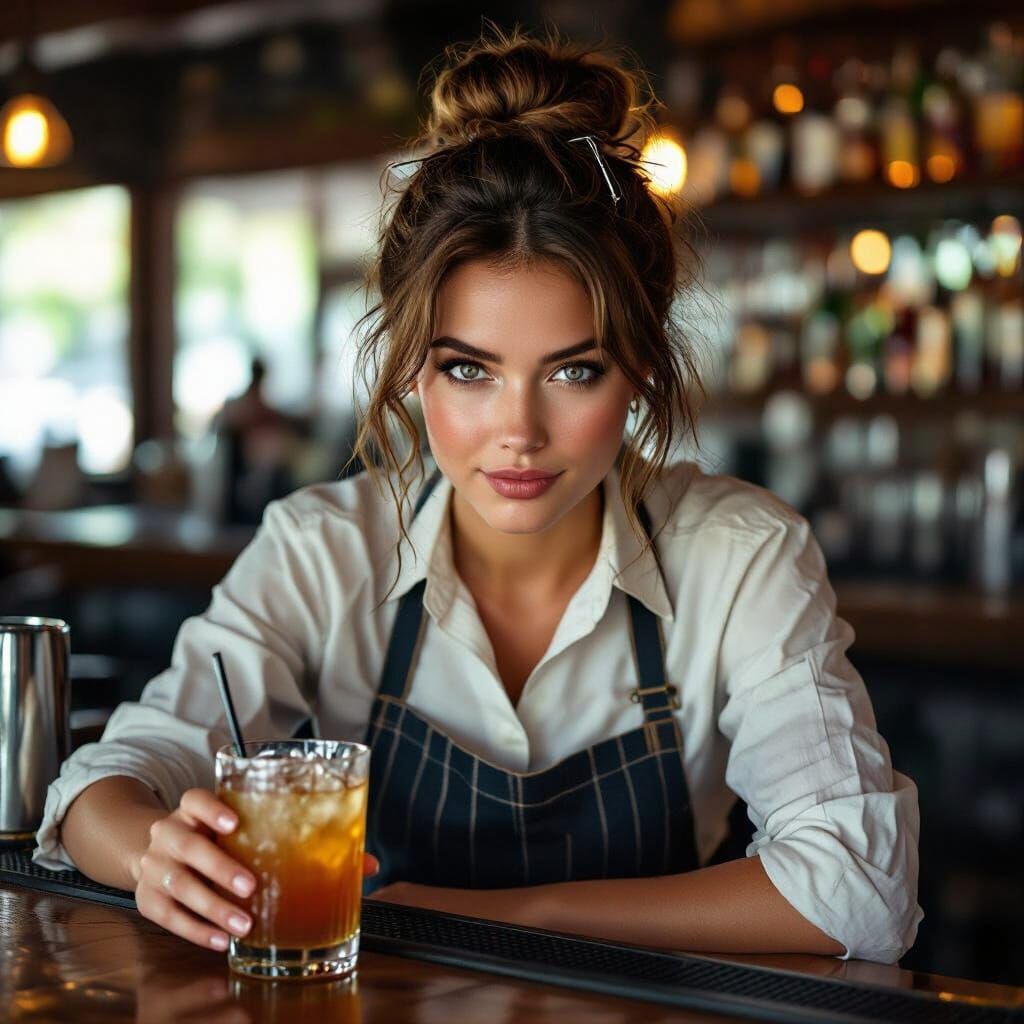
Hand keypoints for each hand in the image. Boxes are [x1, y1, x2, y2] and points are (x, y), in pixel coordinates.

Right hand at [134, 787, 379, 949]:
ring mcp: (155, 866)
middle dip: (219, 865)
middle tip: (250, 885)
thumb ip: (302, 839)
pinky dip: (195, 930)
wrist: (155, 854)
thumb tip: (370, 863)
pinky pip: (168, 916)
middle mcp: (170, 833)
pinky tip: (220, 940)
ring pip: (178, 884)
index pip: (195, 798)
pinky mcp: (148, 899)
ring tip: (243, 922)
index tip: (236, 819)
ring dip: (212, 905)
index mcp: (195, 809)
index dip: (213, 807)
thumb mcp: (247, 829)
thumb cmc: (220, 839)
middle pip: (188, 845)